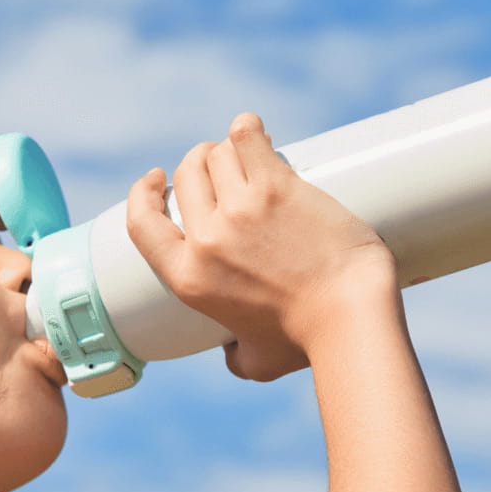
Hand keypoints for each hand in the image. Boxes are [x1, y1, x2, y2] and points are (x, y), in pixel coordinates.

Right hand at [126, 112, 395, 380]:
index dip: (143, 194)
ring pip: (218, 154)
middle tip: (225, 166)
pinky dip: (247, 128)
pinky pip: (247, 137)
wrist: (350, 317)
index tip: (156, 179)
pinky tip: (256, 130)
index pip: (140, 222)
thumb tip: (232, 354)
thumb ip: (235, 356)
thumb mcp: (255, 363)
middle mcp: (206, 239)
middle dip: (200, 164)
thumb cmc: (308, 342)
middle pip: (187, 175)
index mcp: (189, 277)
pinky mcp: (277, 187)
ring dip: (231, 149)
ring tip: (252, 152)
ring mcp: (240, 209)